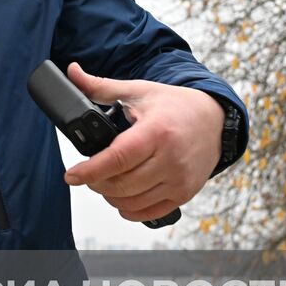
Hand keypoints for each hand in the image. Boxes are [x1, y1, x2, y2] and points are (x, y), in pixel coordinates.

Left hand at [61, 63, 223, 222]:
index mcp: (156, 131)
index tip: (71, 175)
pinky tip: (122, 197)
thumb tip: (72, 72)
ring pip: (132, 201)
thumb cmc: (175, 106)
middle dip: (96, 182)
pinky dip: (129, 209)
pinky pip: (149, 213)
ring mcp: (179, 180)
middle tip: (87, 175)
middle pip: (122, 184)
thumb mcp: (138, 91)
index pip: (118, 158)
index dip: (90, 170)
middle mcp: (170, 159)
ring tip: (104, 182)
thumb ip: (101, 86)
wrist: (214, 121)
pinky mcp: (184, 194)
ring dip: (110, 196)